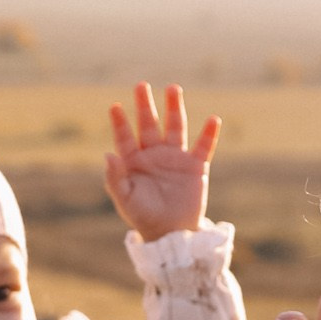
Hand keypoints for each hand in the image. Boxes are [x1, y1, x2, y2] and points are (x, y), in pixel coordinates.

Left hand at [104, 82, 221, 242]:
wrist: (171, 234)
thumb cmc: (144, 217)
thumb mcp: (125, 199)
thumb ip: (115, 177)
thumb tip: (107, 154)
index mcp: (134, 161)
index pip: (125, 137)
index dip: (119, 122)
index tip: (114, 107)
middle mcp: (154, 155)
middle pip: (149, 124)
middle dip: (145, 105)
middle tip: (141, 85)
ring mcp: (175, 158)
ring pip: (175, 127)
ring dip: (174, 108)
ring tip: (173, 88)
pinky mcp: (195, 166)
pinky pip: (203, 146)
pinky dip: (209, 134)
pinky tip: (213, 119)